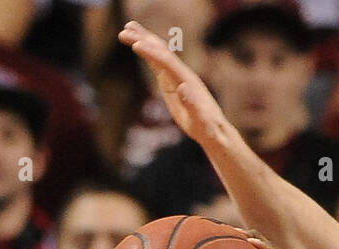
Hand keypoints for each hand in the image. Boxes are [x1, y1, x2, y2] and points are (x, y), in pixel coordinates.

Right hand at [119, 20, 226, 143]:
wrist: (214, 130)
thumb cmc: (206, 127)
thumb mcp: (200, 120)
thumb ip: (193, 105)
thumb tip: (183, 88)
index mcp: (187, 81)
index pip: (167, 62)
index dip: (152, 53)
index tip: (136, 45)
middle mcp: (182, 74)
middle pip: (161, 52)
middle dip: (143, 40)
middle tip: (124, 30)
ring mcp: (177, 76)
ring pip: (159, 53)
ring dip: (144, 40)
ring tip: (128, 28)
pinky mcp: (172, 82)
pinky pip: (158, 63)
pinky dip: (148, 53)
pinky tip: (138, 45)